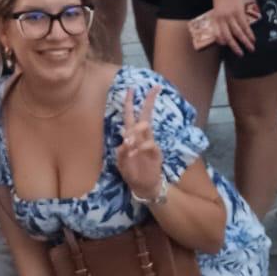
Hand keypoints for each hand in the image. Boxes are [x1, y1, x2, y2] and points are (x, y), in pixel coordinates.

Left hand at [116, 85, 164, 201]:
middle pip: (145, 115)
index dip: (130, 102)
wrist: (143, 187)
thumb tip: (124, 139)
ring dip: (136, 130)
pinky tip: (133, 152)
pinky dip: (140, 147)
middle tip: (153, 88)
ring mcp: (150, 143)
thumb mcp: (121, 163)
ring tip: (128, 141)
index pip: (131, 116)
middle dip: (148, 101)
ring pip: (146, 127)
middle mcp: (142, 137)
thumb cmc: (132, 173)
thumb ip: (121, 152)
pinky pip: (149, 144)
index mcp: (132, 136)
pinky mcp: (156, 153)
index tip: (131, 88)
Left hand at [211, 0, 256, 56]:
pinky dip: (249, 33)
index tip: (226, 45)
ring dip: (245, 42)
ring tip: (250, 48)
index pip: (218, 33)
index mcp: (216, 16)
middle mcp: (223, 17)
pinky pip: (245, 26)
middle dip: (235, 46)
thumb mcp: (216, 3)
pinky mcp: (240, 12)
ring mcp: (232, 15)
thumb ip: (218, 14)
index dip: (222, 41)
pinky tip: (253, 38)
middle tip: (240, 53)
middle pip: (229, 35)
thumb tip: (221, 23)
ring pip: (238, 33)